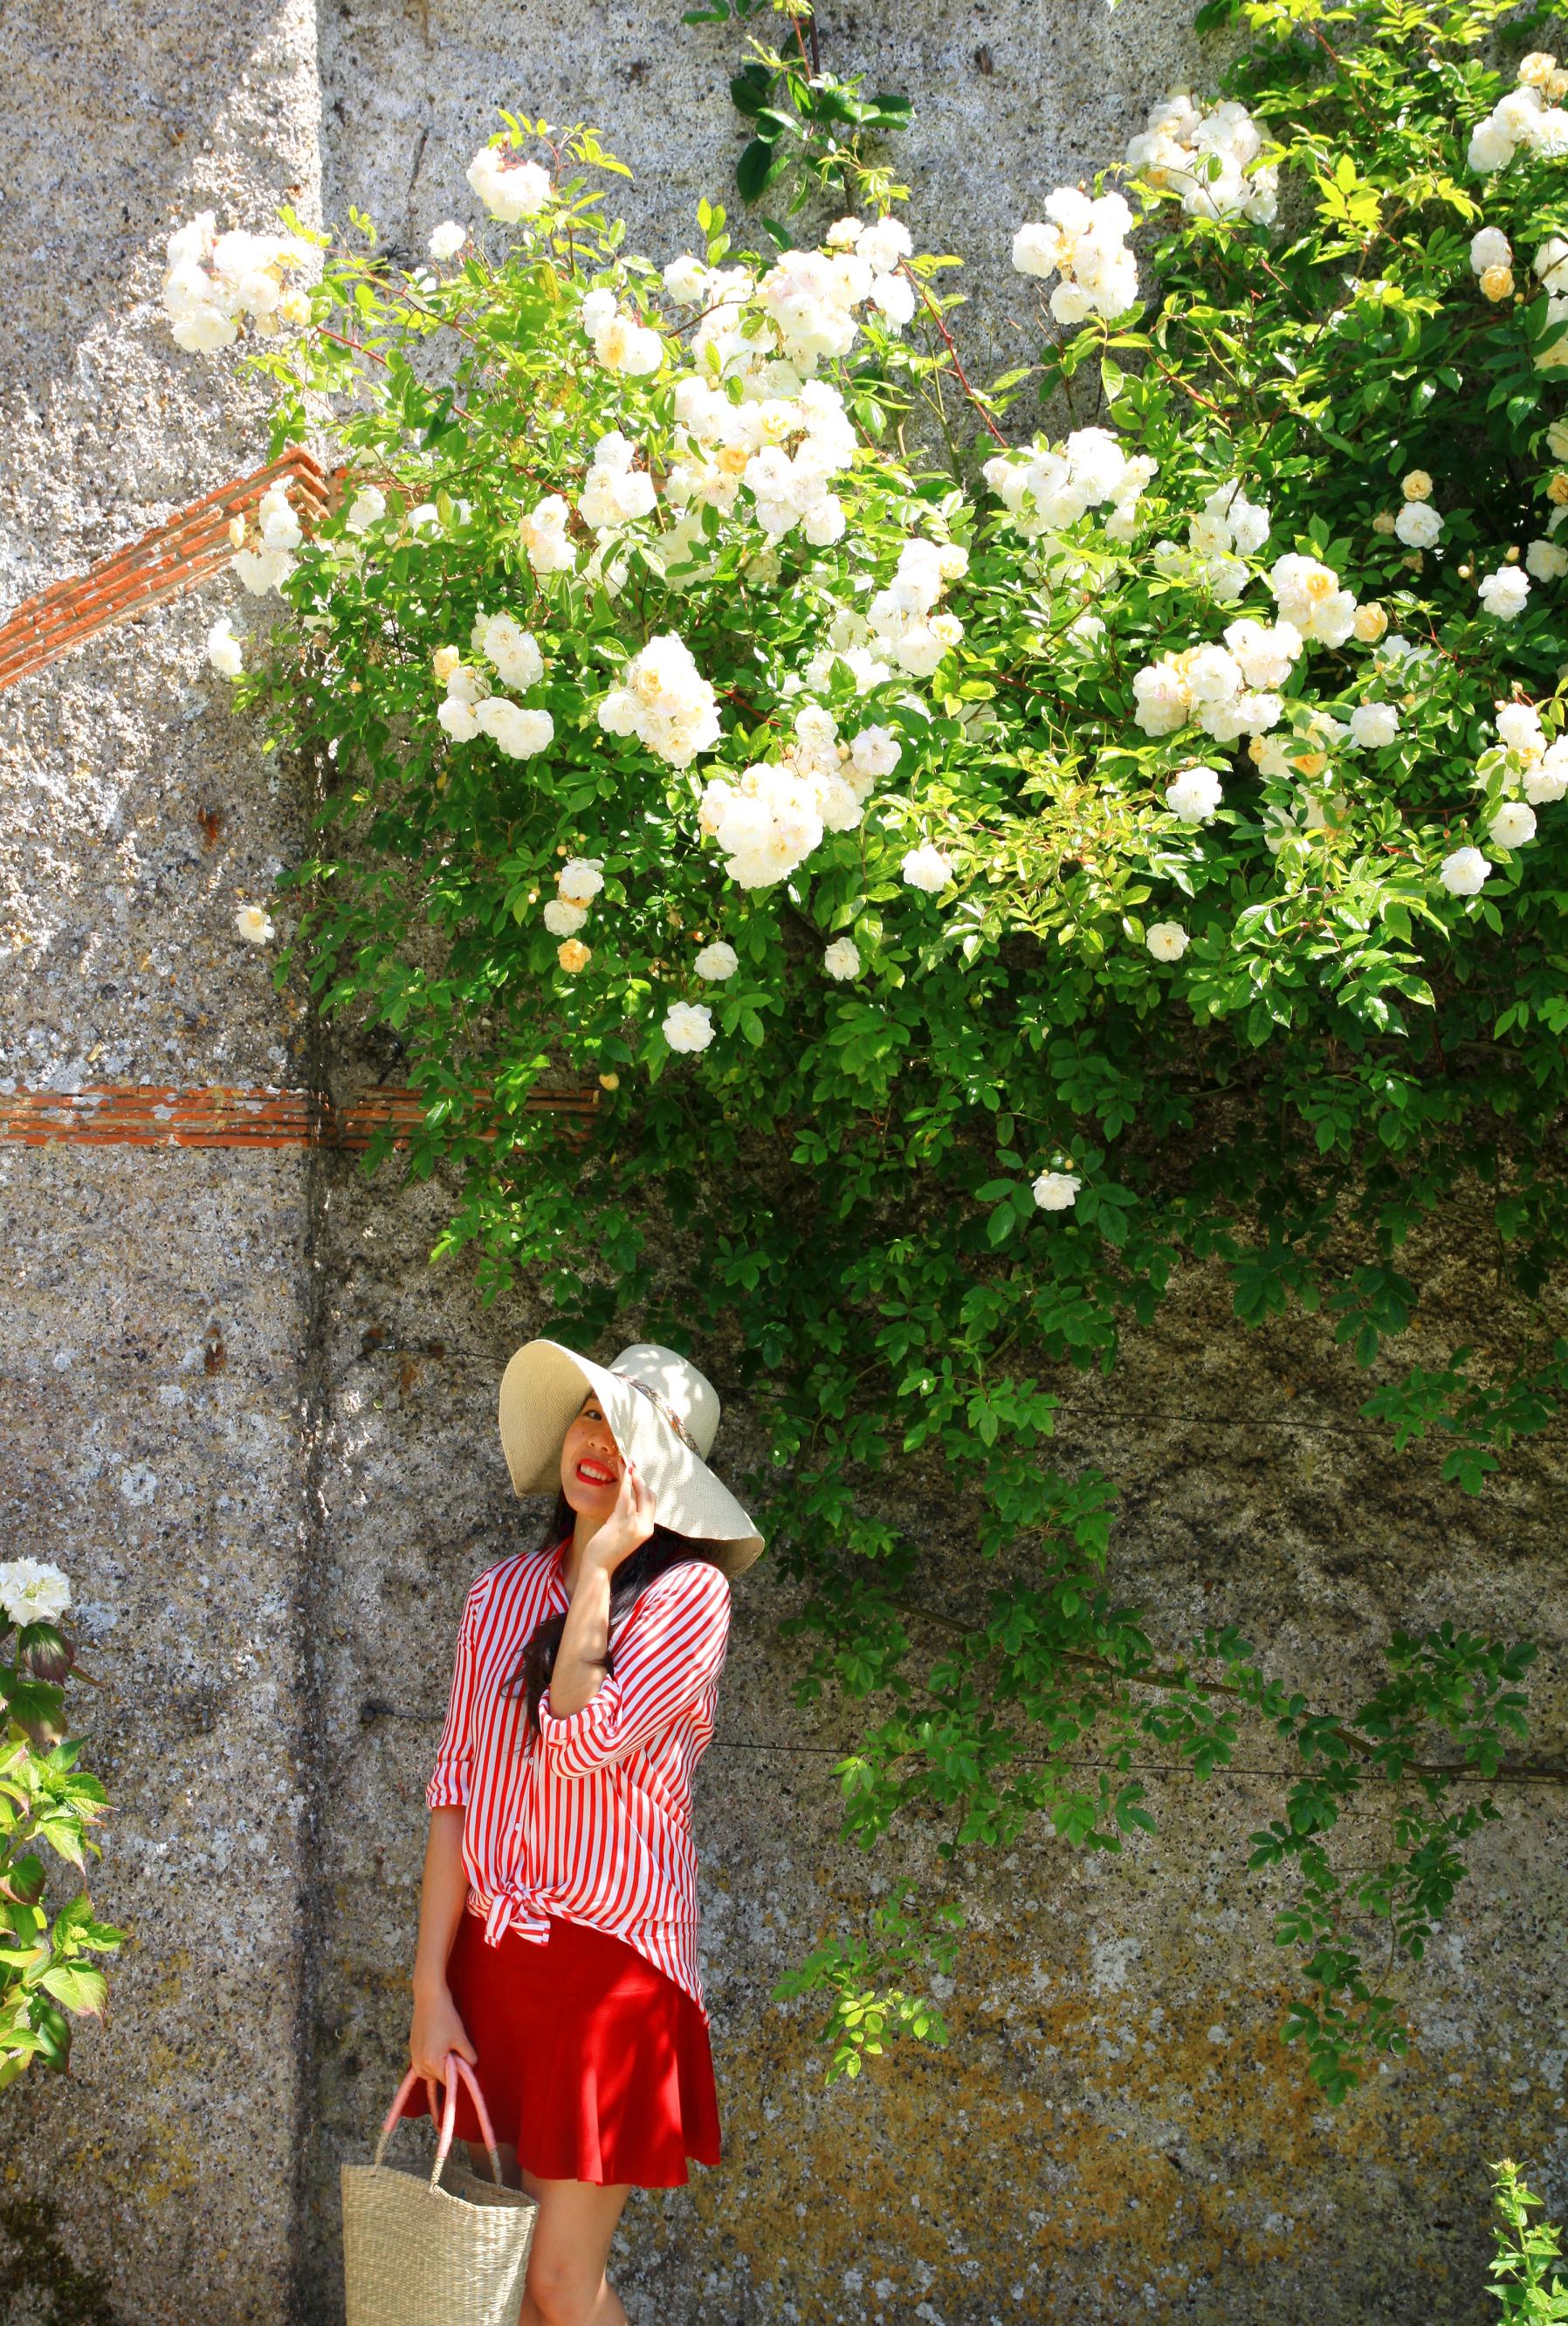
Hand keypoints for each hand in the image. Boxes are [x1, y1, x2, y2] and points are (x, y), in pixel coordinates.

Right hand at [410, 1980, 476, 2086]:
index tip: (462, 2062)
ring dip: (436, 2067)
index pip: (447, 2081)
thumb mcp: (461, 2038)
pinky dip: (429, 2060)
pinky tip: (437, 2046)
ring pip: (427, 2072)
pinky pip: (421, 2062)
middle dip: (446, 2070)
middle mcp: (419, 2063)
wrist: (429, 1998)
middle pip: (436, 2078)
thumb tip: (471, 2067)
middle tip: (454, 2052)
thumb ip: (469, 2057)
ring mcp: (413, 2055)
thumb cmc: (446, 2018)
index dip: (457, 2074)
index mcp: (431, 2063)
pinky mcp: (411, 2047)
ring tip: (446, 2048)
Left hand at [586, 1454, 656, 1576]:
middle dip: (641, 1478)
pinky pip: (626, 1497)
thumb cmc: (607, 1549)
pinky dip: (626, 1482)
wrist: (599, 1566)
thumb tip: (628, 1496)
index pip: (652, 1502)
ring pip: (639, 1493)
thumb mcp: (623, 1532)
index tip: (637, 1472)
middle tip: (631, 1464)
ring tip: (625, 1462)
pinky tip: (624, 1472)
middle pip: (649, 1495)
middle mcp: (645, 1526)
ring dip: (632, 1475)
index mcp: (647, 1529)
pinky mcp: (622, 1522)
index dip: (645, 1485)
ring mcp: (635, 1525)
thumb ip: (629, 1516)